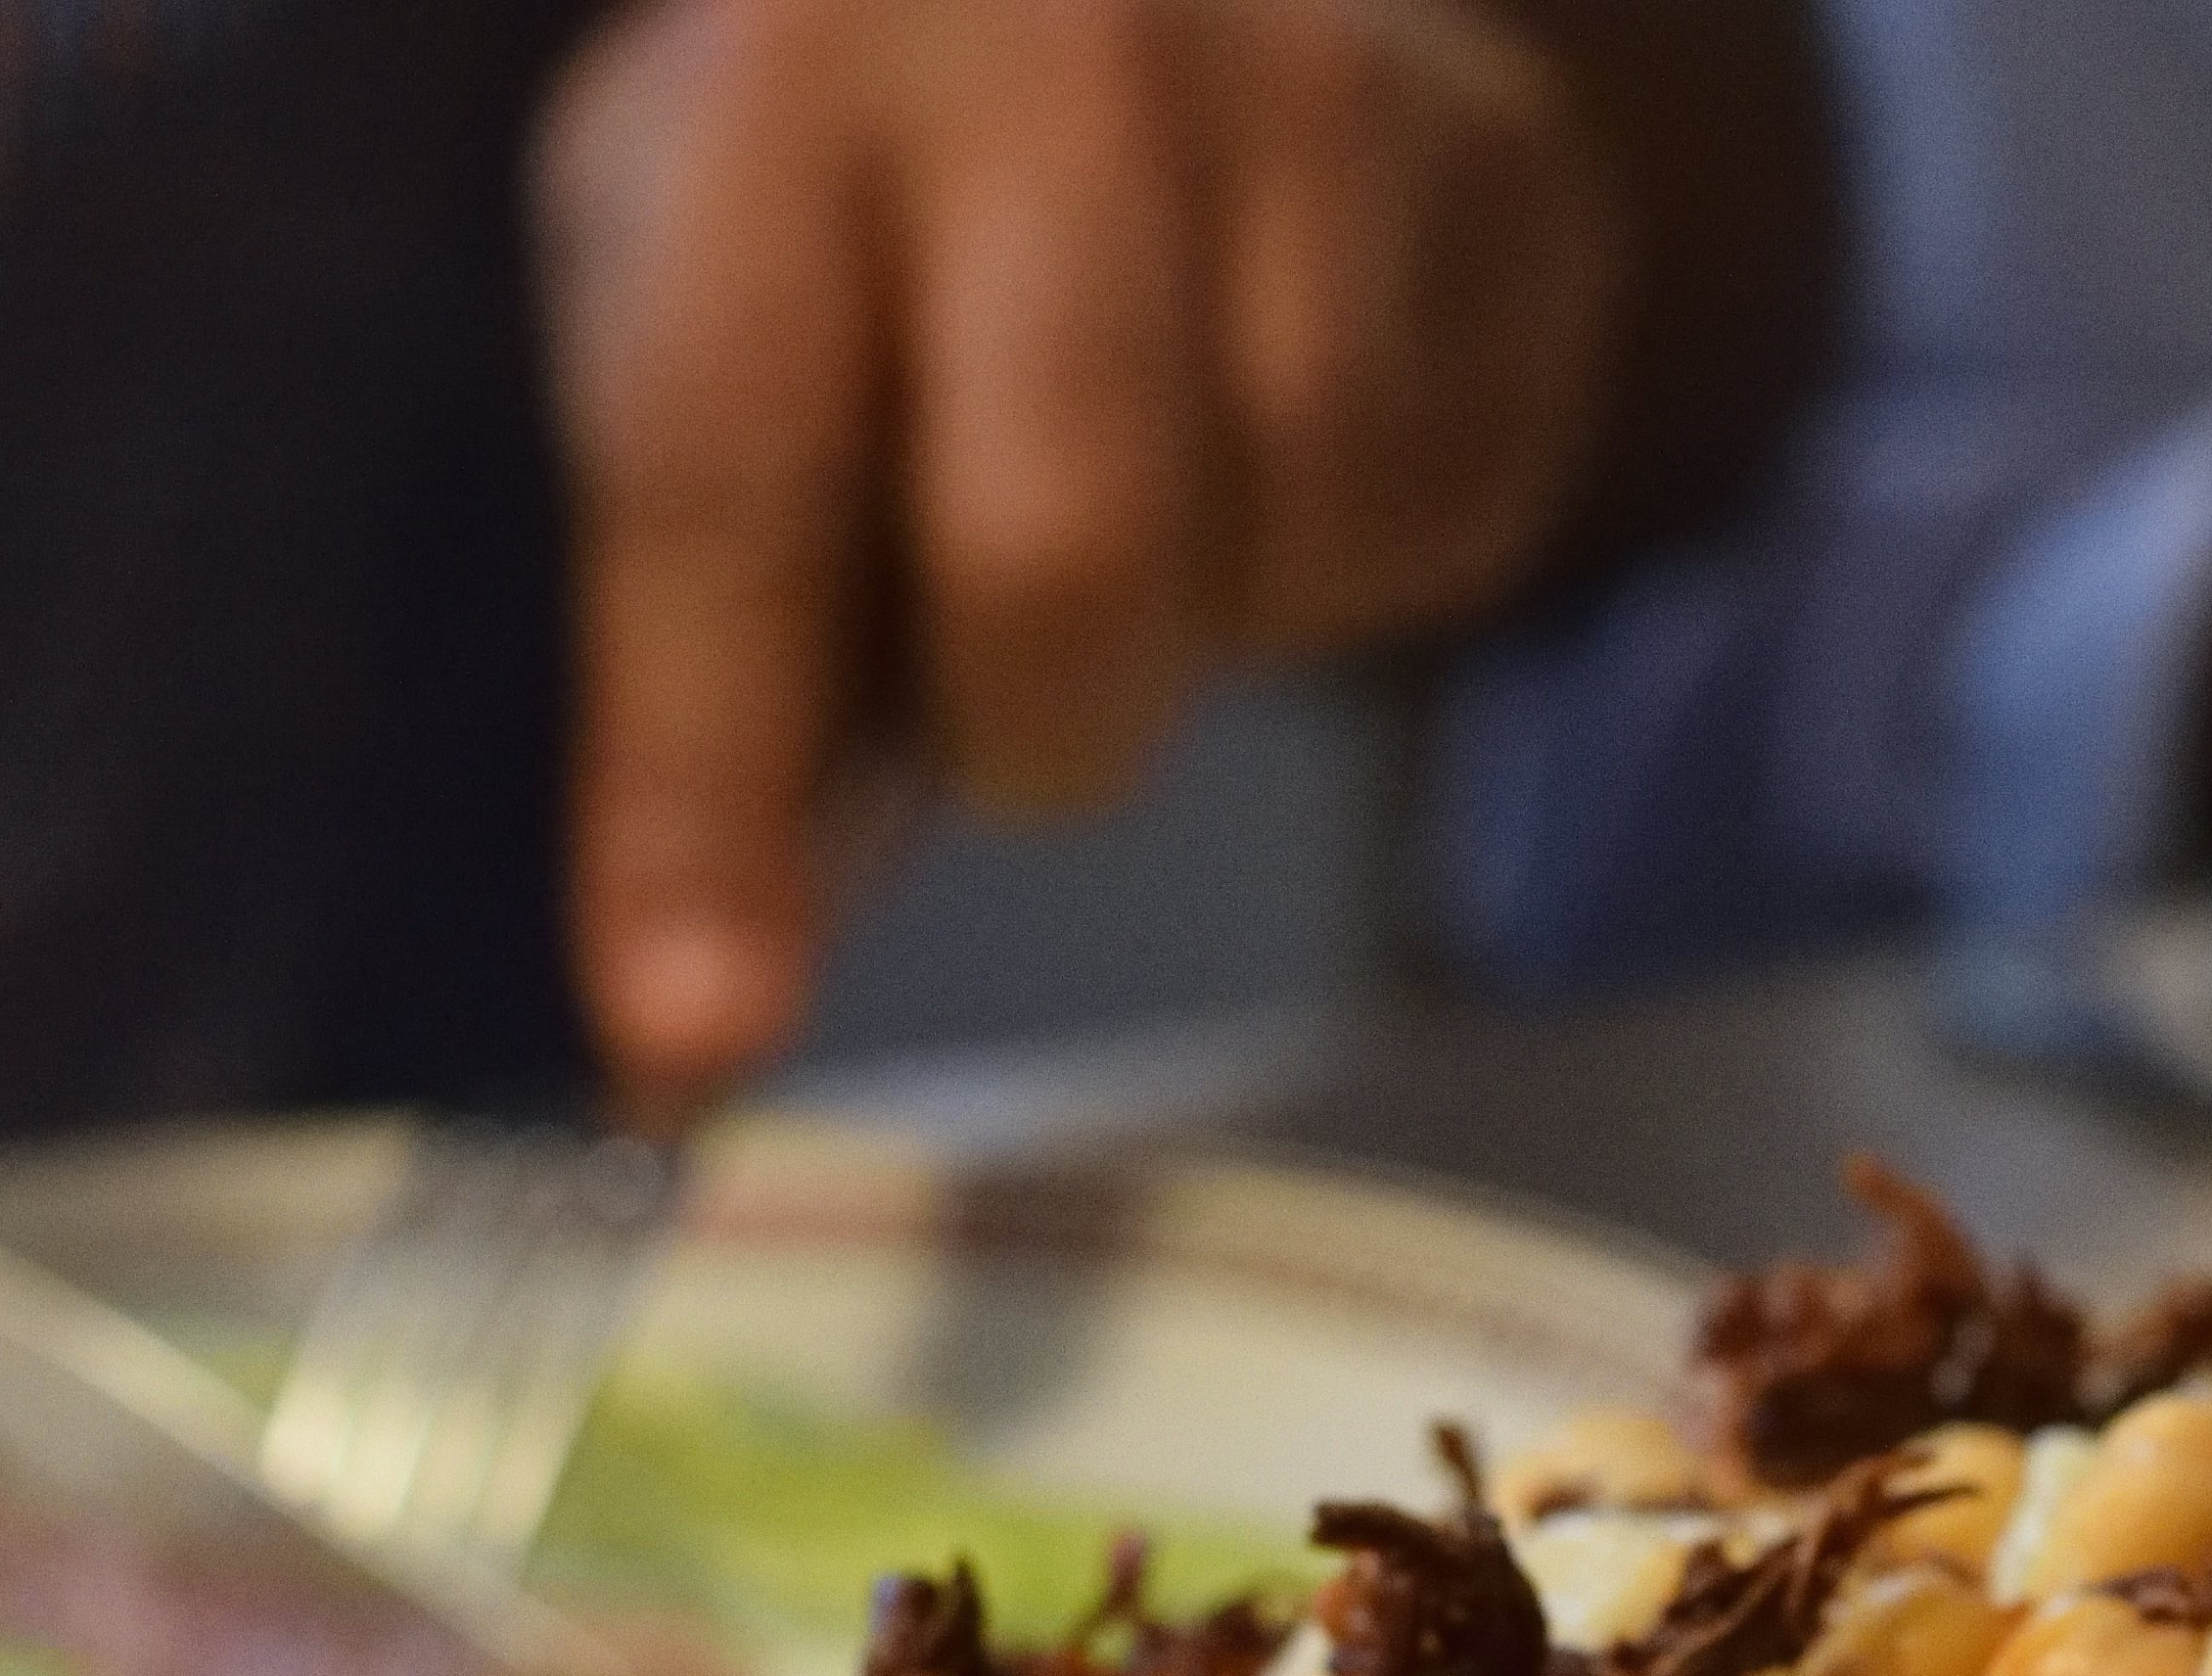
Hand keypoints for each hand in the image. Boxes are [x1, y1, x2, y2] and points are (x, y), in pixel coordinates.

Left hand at [538, 0, 1629, 1116]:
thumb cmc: (898, 175)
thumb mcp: (718, 283)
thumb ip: (732, 588)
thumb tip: (710, 997)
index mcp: (779, 65)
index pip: (727, 477)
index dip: (701, 783)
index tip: (690, 1038)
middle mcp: (1057, 36)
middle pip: (1066, 553)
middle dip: (1038, 718)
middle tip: (1020, 702)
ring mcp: (1328, 90)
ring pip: (1288, 569)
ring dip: (1218, 618)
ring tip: (1166, 474)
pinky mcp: (1520, 192)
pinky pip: (1443, 534)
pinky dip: (1349, 557)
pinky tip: (1293, 424)